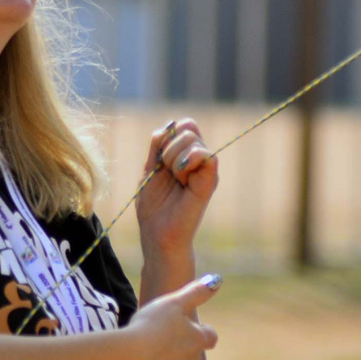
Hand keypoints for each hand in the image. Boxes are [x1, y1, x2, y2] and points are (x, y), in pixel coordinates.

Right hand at [124, 275, 219, 359]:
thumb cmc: (149, 327)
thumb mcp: (172, 303)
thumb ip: (196, 292)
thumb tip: (218, 280)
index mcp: (198, 339)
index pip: (210, 336)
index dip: (202, 333)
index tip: (190, 330)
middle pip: (194, 354)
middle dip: (183, 349)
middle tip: (162, 342)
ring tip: (153, 359)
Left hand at [135, 118, 218, 259]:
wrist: (158, 234)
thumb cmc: (154, 206)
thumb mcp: (150, 168)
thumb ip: (157, 145)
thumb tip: (171, 124)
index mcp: (187, 155)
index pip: (184, 125)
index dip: (168, 136)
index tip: (159, 160)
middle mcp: (200, 160)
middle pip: (188, 126)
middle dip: (168, 147)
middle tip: (167, 172)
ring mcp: (207, 169)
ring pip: (192, 138)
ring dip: (174, 157)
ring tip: (175, 180)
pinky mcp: (210, 181)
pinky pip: (206, 154)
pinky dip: (187, 161)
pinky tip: (182, 180)